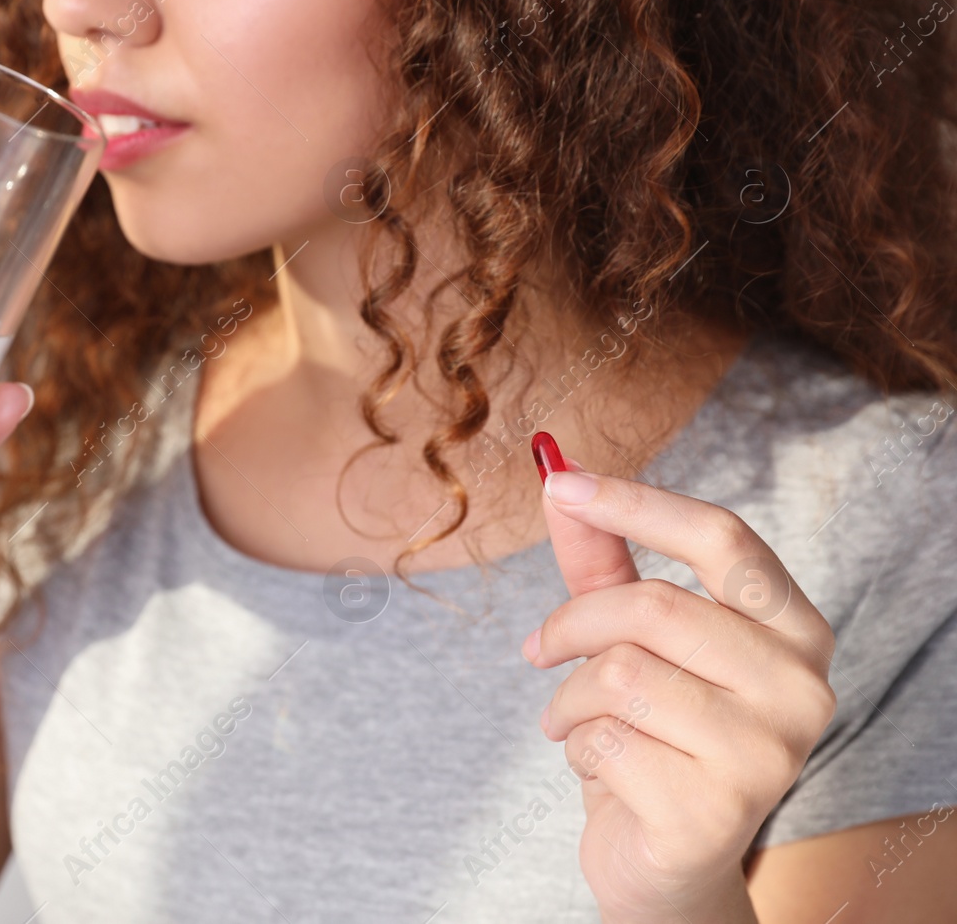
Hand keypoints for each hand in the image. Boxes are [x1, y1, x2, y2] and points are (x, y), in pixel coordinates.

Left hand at [527, 450, 836, 923]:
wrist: (663, 861)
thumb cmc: (652, 732)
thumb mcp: (629, 636)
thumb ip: (603, 559)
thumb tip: (557, 477)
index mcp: (794, 630)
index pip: (724, 538)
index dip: (636, 503)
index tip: (561, 482)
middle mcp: (801, 687)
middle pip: (654, 605)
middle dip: (572, 623)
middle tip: (538, 648)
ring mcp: (768, 754)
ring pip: (619, 674)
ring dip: (568, 698)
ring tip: (576, 722)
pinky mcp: (715, 812)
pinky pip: (604, 740)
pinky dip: (578, 750)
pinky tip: (604, 772)